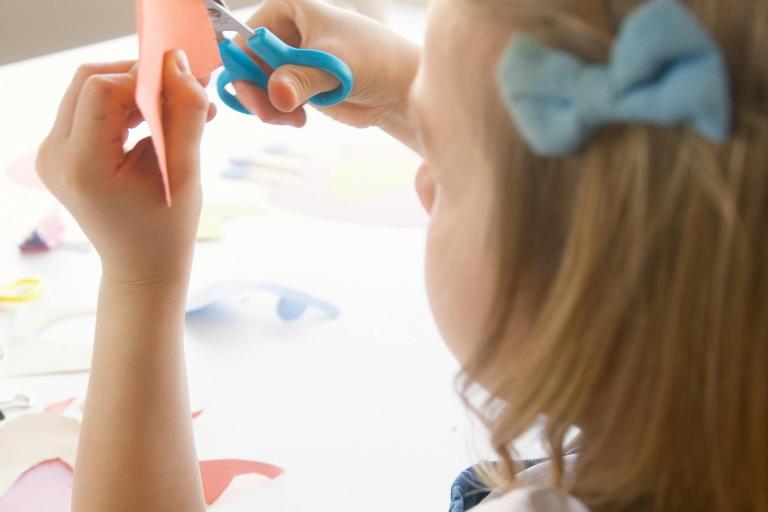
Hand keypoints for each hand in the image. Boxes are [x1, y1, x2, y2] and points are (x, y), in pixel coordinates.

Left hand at [37, 51, 214, 283]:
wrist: (141, 267)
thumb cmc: (166, 229)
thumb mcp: (185, 172)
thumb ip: (185, 115)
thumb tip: (182, 64)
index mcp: (83, 165)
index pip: (103, 89)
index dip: (144, 77)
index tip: (183, 84)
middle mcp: (55, 155)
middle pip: (88, 80)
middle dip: (137, 77)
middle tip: (180, 88)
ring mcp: (51, 154)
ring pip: (87, 90)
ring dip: (132, 90)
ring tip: (174, 108)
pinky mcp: (60, 153)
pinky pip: (87, 110)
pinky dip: (122, 106)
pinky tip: (154, 121)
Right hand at [233, 0, 420, 143]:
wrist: (397, 87)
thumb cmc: (373, 60)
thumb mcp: (335, 66)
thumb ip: (303, 79)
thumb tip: (278, 93)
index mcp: (287, 8)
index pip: (244, 36)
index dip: (241, 66)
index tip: (254, 94)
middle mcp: (283, 31)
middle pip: (246, 64)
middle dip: (254, 93)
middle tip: (271, 114)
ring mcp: (288, 59)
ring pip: (256, 86)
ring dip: (268, 107)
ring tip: (292, 119)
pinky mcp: (296, 84)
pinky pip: (271, 100)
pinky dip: (278, 113)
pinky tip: (298, 119)